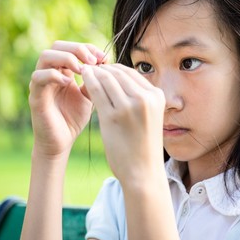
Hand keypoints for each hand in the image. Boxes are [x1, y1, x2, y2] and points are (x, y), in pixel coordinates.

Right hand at [29, 41, 107, 157]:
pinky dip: (54, 76)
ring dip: (66, 58)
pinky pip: (39, 77)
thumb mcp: (90, 96)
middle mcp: (49, 73)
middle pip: (57, 46)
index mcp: (63, 71)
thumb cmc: (74, 119)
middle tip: (94, 60)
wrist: (61, 142)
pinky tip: (70, 83)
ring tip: (82, 69)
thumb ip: (95, 80)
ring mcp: (41, 83)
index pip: (71, 47)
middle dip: (77, 49)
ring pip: (45, 56)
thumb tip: (105, 62)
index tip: (103, 57)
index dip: (87, 48)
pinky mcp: (35, 96)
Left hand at [81, 64, 164, 184]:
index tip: (101, 69)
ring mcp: (129, 107)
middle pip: (118, 72)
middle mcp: (145, 98)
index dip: (112, 68)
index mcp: (156, 96)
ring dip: (93, 73)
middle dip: (102, 68)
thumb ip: (139, 97)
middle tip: (89, 67)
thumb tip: (118, 80)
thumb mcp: (148, 116)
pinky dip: (88, 82)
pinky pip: (96, 91)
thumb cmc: (143, 145)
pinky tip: (82, 80)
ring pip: (106, 78)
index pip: (130, 72)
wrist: (143, 172)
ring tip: (84, 71)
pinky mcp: (113, 117)